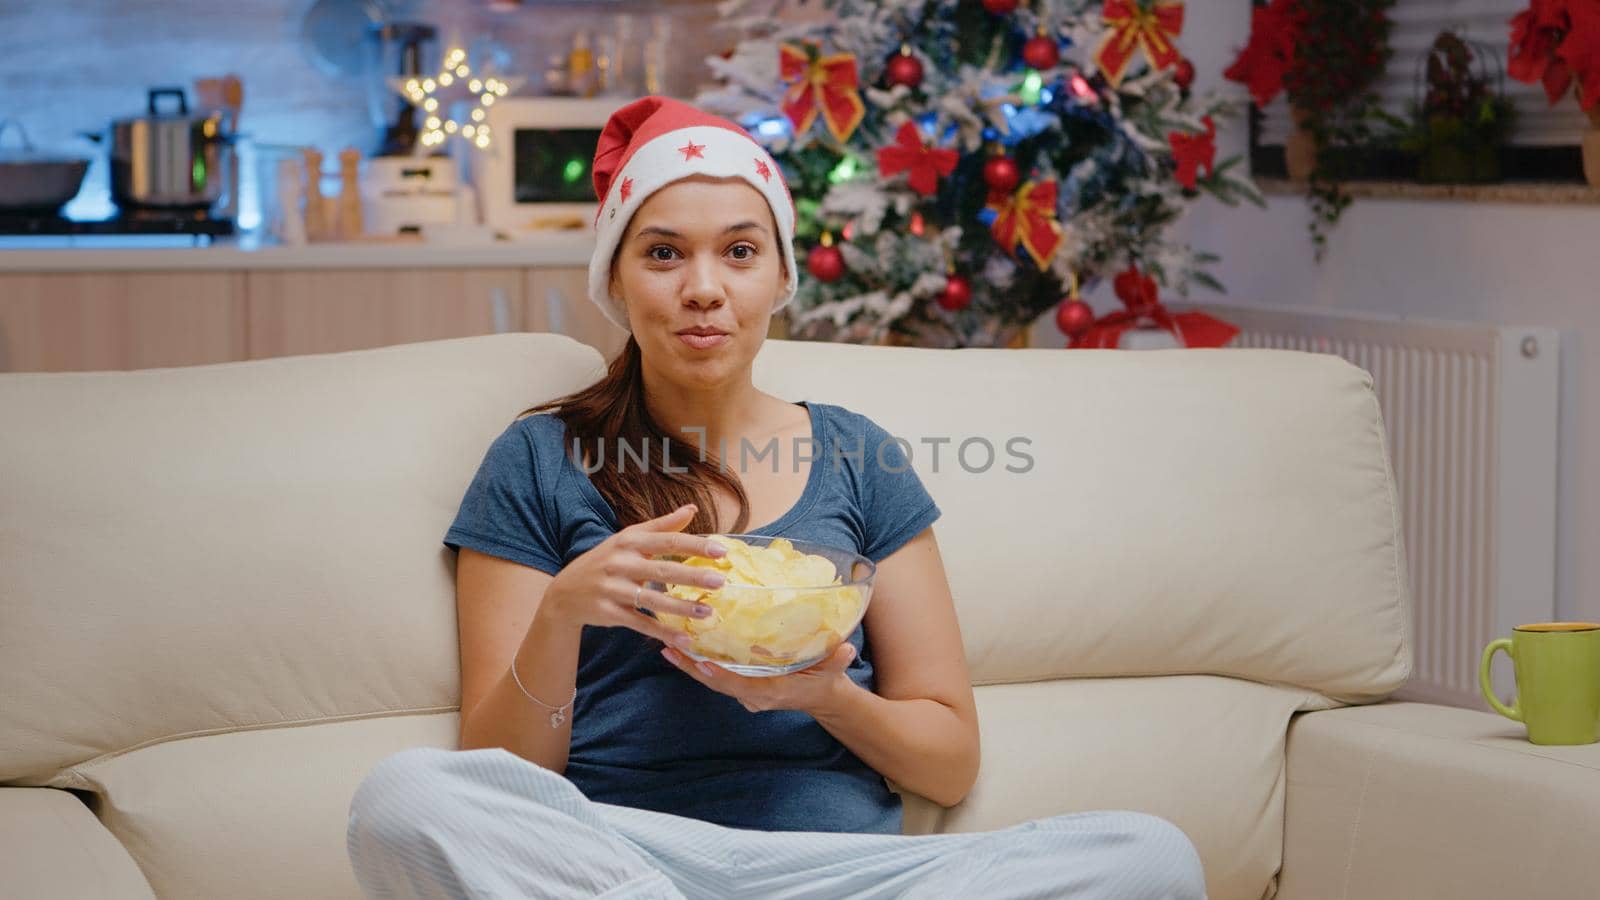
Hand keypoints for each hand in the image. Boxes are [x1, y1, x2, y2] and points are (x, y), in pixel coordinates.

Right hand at [537, 504, 728, 648]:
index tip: (721, 551)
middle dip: (692, 577)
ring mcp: (613, 589)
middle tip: (720, 582)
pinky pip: (640, 623)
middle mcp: (620, 563)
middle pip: (662, 570)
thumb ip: (662, 526)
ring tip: (707, 613)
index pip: (667, 541)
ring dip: (681, 608)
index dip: (695, 545)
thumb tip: (693, 509)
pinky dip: (662, 632)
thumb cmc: (606, 561)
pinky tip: (683, 639)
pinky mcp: (610, 612)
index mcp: (629, 541)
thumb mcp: (629, 538)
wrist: (566, 592)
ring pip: (652, 600)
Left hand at [659, 641, 857, 714]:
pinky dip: (700, 665)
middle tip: (669, 649)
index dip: (722, 675)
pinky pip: (718, 677)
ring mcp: (746, 694)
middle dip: (693, 668)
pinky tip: (683, 649)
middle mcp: (753, 696)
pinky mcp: (743, 687)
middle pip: (717, 684)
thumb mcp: (834, 670)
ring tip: (667, 647)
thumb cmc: (826, 681)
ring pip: (713, 681)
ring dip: (690, 665)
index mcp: (771, 692)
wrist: (823, 699)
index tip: (702, 662)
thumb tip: (846, 650)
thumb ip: (838, 660)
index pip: (741, 685)